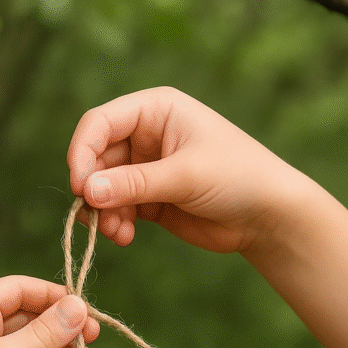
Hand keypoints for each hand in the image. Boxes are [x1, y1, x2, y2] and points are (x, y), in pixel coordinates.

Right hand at [68, 86, 308, 250]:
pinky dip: (114, 223)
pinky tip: (125, 237)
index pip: (100, 123)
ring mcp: (145, 168)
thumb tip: (87, 191)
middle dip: (93, 189)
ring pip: (102, 187)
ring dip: (102, 211)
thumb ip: (135, 183)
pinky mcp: (149, 199)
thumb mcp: (185, 176)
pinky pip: (116, 208)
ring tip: (116, 232)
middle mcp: (145, 135)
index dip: (82, 152)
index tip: (79, 185)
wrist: (268, 215)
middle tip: (97, 217)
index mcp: (155, 110)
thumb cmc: (237, 177)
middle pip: (96, 158)